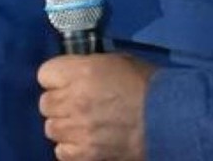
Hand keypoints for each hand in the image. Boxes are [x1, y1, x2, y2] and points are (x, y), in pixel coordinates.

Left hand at [38, 54, 155, 160]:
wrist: (168, 118)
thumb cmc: (146, 85)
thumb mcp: (116, 61)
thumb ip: (88, 66)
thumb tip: (74, 73)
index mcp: (81, 71)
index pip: (45, 74)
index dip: (57, 78)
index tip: (68, 81)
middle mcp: (72, 99)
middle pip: (45, 103)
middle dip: (60, 103)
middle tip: (79, 104)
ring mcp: (76, 129)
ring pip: (52, 128)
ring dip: (66, 126)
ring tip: (84, 125)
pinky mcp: (84, 153)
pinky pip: (62, 151)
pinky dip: (72, 148)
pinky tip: (87, 141)